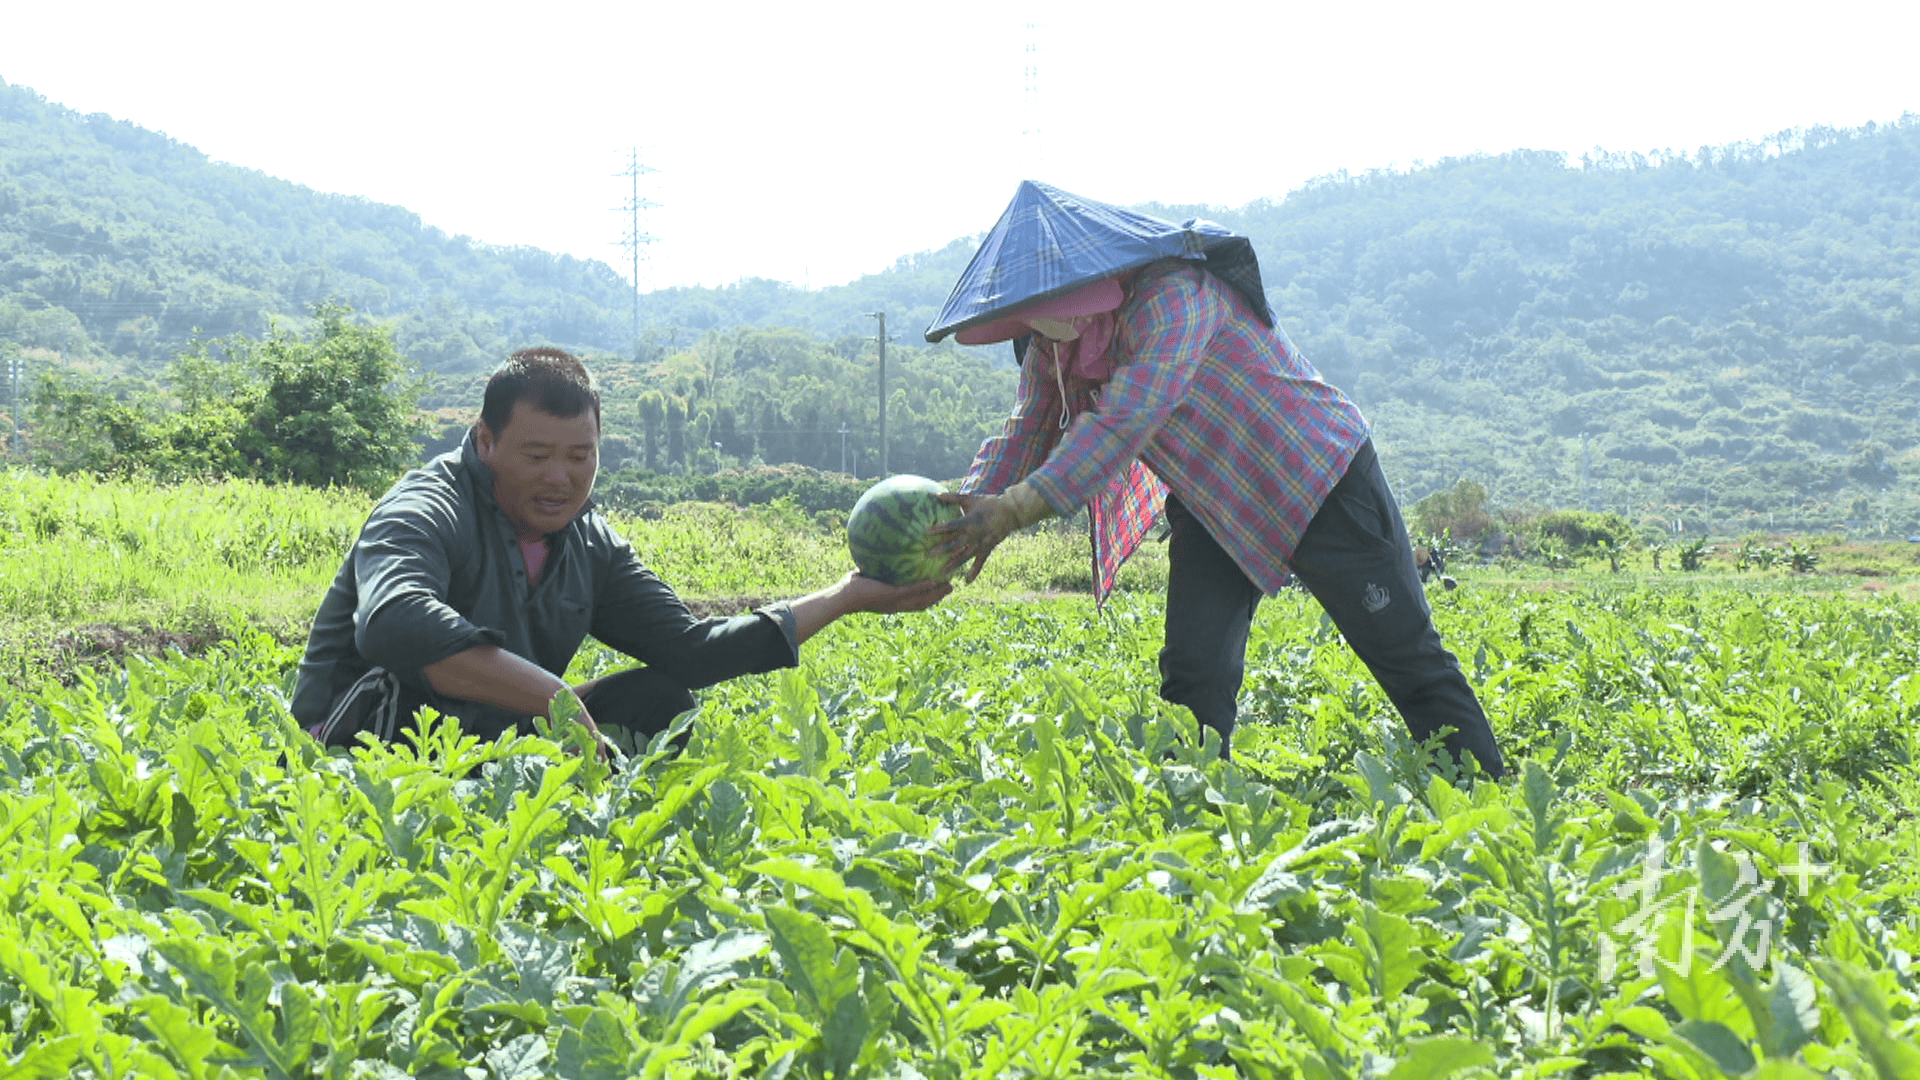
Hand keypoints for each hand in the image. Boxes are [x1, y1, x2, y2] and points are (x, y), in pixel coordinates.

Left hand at [837, 570, 951, 612]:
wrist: (843, 596)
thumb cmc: (852, 586)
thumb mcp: (870, 576)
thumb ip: (879, 567)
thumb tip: (882, 550)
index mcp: (893, 603)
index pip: (915, 603)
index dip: (929, 598)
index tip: (939, 589)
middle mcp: (897, 605)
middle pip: (923, 604)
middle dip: (938, 597)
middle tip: (951, 588)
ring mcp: (895, 602)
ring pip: (922, 600)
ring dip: (936, 594)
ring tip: (949, 586)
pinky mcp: (891, 595)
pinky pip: (911, 591)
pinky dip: (924, 587)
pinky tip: (934, 581)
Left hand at [928, 483, 1051, 582]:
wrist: (1011, 512)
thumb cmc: (988, 503)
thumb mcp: (971, 499)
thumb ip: (953, 498)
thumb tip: (936, 494)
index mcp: (970, 520)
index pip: (952, 525)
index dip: (939, 529)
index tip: (926, 532)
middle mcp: (975, 534)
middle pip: (956, 543)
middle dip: (942, 549)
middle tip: (928, 555)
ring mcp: (982, 543)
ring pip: (966, 556)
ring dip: (954, 564)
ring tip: (942, 572)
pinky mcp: (988, 549)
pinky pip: (981, 562)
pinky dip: (975, 571)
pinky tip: (967, 581)